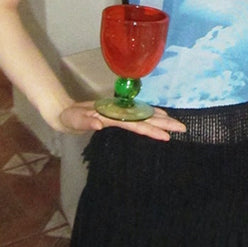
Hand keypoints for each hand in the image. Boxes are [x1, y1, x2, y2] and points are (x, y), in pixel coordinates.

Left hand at [59, 101, 185, 140]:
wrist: (65, 110)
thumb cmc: (69, 117)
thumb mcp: (74, 120)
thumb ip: (85, 121)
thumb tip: (98, 125)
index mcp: (112, 115)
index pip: (136, 123)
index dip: (152, 129)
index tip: (166, 136)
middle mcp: (120, 112)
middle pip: (146, 117)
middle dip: (164, 123)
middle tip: (182, 128)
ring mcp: (120, 113)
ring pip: (145, 115)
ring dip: (160, 119)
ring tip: (176, 124)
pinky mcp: (118, 115)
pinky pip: (139, 116)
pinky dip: (151, 116)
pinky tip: (159, 119)